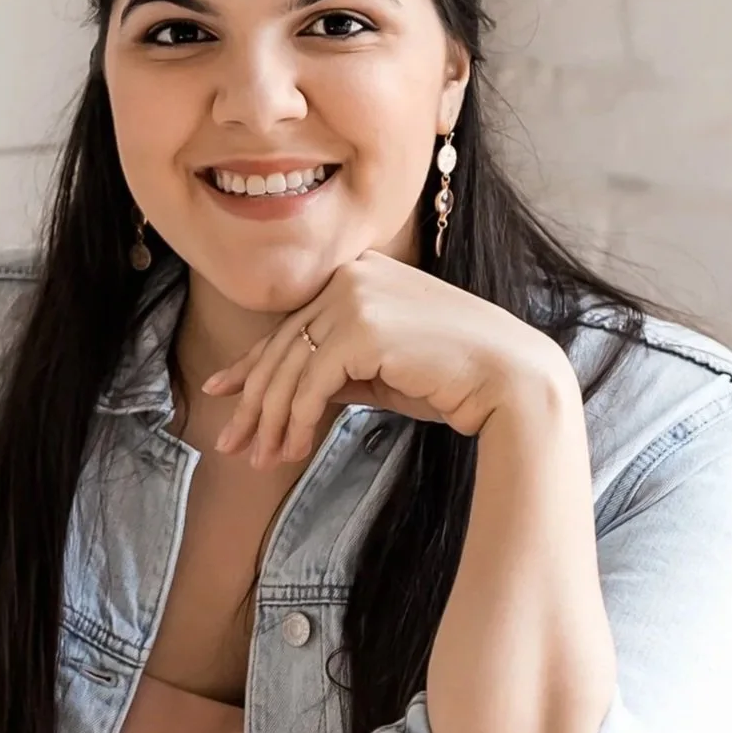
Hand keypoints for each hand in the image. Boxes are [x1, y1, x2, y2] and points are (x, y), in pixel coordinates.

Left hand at [202, 253, 577, 466]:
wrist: (510, 379)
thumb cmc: (454, 378)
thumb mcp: (383, 370)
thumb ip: (338, 370)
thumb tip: (294, 397)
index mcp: (361, 273)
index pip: (294, 325)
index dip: (253, 364)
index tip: (222, 390)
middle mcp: (353, 275)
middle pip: (284, 346)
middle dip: (253, 401)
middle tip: (232, 444)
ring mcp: (356, 296)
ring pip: (290, 367)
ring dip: (271, 420)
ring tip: (262, 459)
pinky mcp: (362, 327)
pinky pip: (311, 383)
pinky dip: (297, 420)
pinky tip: (293, 449)